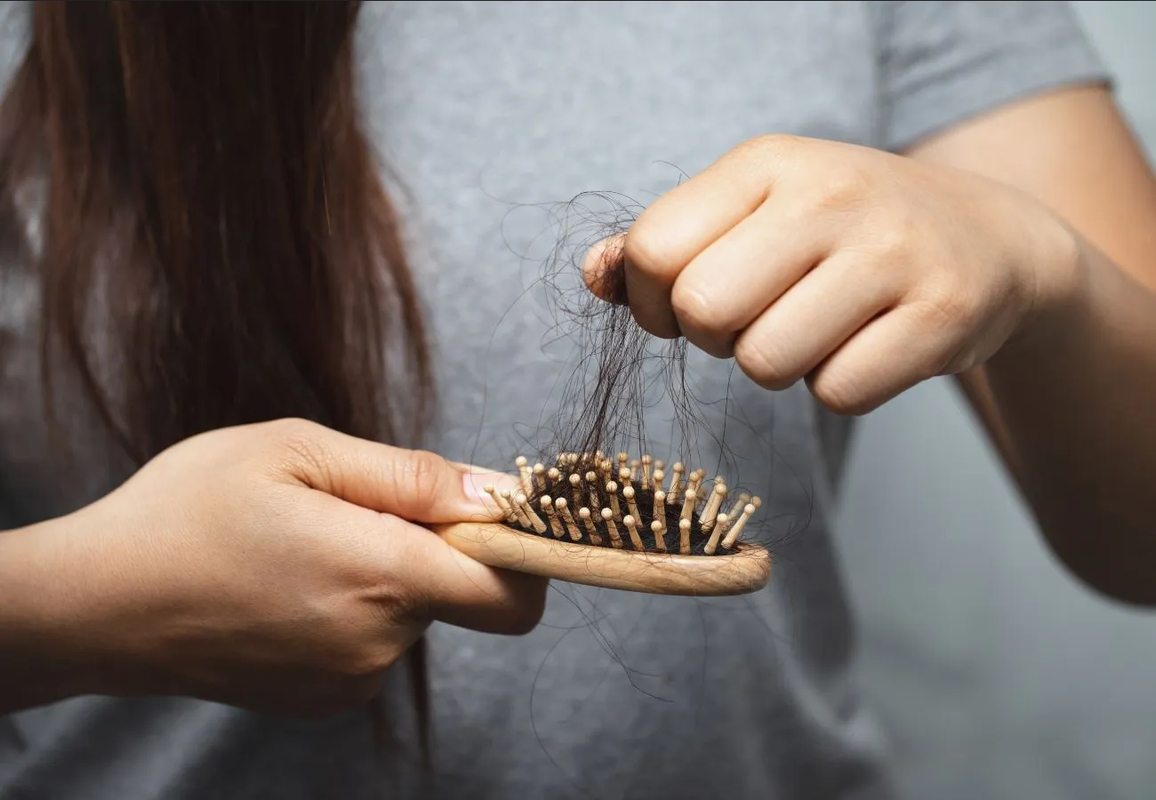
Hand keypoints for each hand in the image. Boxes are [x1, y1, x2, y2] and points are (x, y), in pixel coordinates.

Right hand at [2, 419, 543, 715]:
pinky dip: (354, 608)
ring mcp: (350, 681)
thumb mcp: (299, 452)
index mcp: (381, 575)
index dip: (523, 550)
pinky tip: (289, 584)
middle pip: (460, 592)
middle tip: (349, 508)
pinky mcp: (323, 699)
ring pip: (412, 613)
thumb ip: (411, 476)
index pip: (514, 592)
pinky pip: (374, 641)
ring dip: (384, 574)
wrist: (96, 604)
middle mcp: (378, 643)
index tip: (491, 514)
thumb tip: (498, 493)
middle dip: (430, 545)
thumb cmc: (189, 510)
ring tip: (303, 544)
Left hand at [585, 134, 1080, 413]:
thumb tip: (594, 276)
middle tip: (757, 319)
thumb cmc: (842, 233)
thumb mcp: (754, 211)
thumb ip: (664, 243)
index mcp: (766, 163)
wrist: (987, 240)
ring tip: (818, 327)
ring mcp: (892, 252)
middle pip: (702, 311)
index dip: (653, 302)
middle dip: (716, 337)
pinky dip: (841, 386)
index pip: (653, 249)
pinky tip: (868, 344)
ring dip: (778, 366)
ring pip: (766, 363)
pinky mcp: (942, 313)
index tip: (688, 305)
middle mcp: (829, 194)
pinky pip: (838, 393)